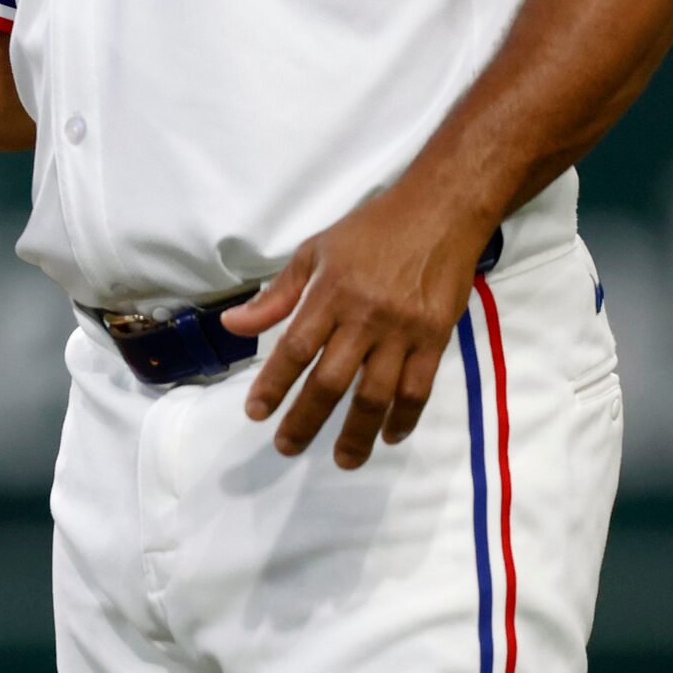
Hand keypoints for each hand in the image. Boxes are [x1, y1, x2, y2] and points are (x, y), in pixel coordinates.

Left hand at [221, 181, 501, 467]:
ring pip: (376, 394)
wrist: (439, 213)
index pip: (294, 349)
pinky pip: (418, 388)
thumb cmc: (370, 230)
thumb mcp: (314, 252)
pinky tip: (390, 435)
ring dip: (357, 432)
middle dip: (306, 419)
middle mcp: (364, 318)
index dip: (273, 384)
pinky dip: (404, 417)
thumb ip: (277, 295)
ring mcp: (403, 331)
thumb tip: (233, 325)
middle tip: (286, 447)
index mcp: (330, 294)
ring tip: (342, 459)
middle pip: (331, 381)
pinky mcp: (436, 338)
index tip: (256, 414)